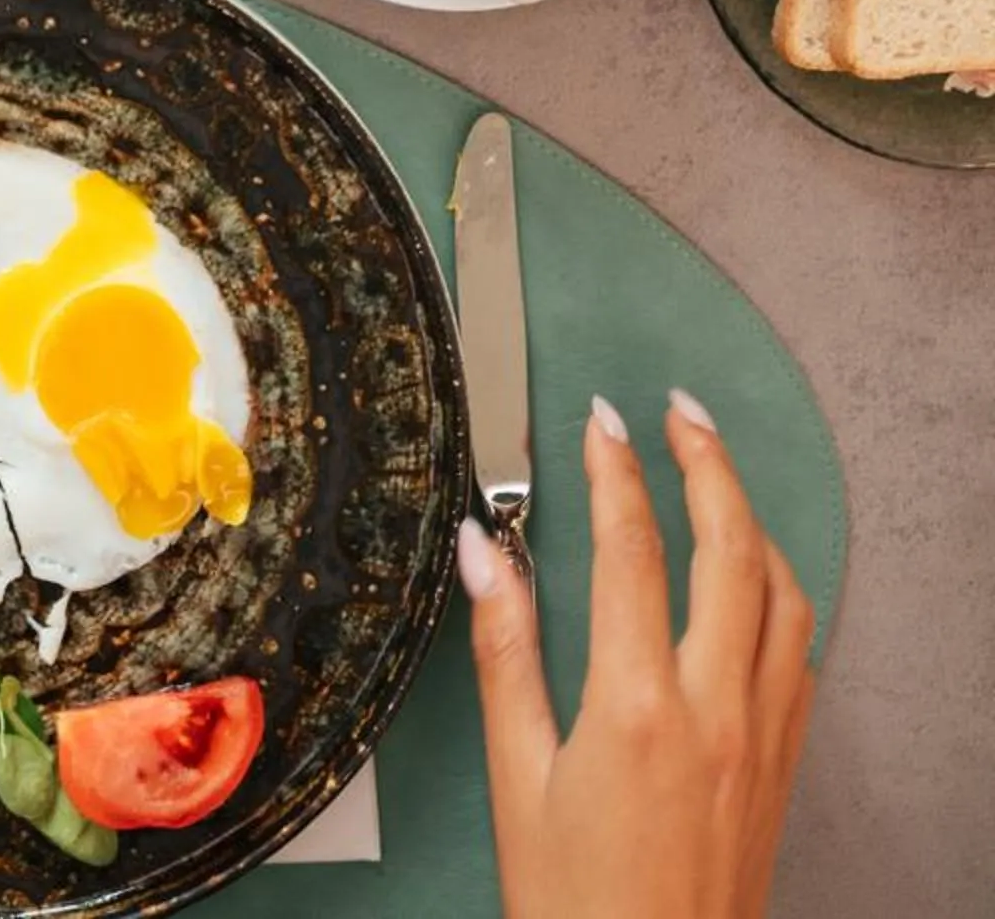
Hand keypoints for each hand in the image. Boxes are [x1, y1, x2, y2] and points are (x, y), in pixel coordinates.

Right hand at [459, 392, 815, 918]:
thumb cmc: (573, 904)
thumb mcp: (516, 781)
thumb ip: (505, 652)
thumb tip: (484, 549)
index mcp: (637, 706)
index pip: (633, 549)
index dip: (617, 469)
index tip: (602, 420)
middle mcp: (715, 710)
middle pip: (731, 548)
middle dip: (707, 463)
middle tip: (678, 412)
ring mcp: (760, 738)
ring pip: (783, 595)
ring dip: (753, 522)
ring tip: (715, 480)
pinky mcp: (781, 767)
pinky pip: (799, 655)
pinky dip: (780, 594)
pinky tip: (750, 584)